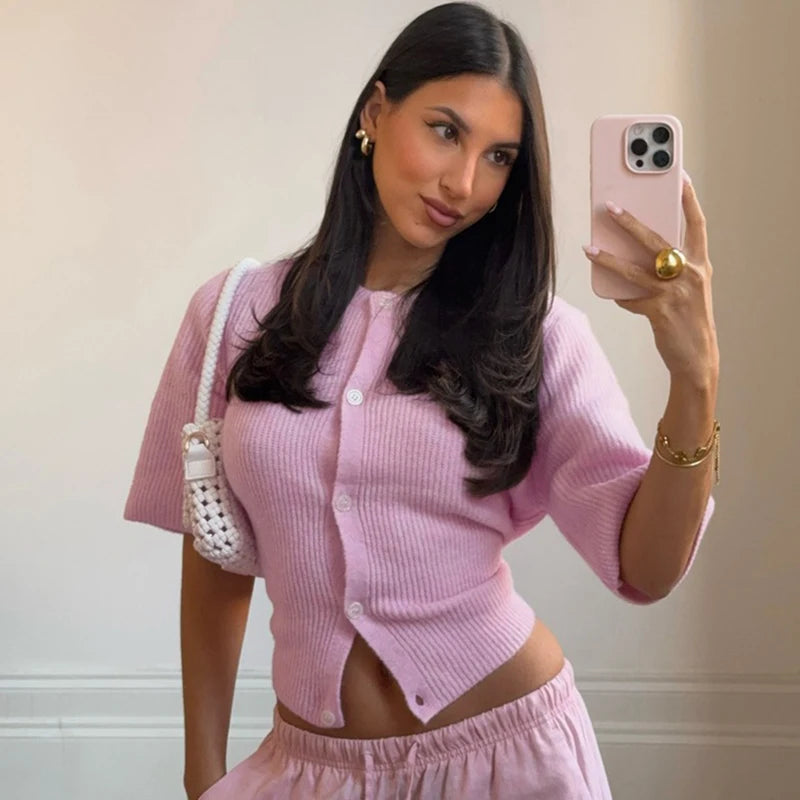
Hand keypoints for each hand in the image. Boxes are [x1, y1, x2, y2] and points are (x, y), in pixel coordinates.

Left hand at [581, 173, 718, 388]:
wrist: (697, 357)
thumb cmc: (688, 318)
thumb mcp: (687, 287)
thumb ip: (669, 267)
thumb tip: (634, 248)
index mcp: (700, 263)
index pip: (697, 224)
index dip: (688, 199)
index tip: (678, 175)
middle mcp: (691, 274)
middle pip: (657, 240)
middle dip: (632, 222)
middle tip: (611, 206)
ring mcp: (675, 293)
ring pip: (635, 269)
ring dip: (609, 258)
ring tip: (589, 248)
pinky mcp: (660, 312)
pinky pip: (631, 298)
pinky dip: (620, 295)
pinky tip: (612, 294)